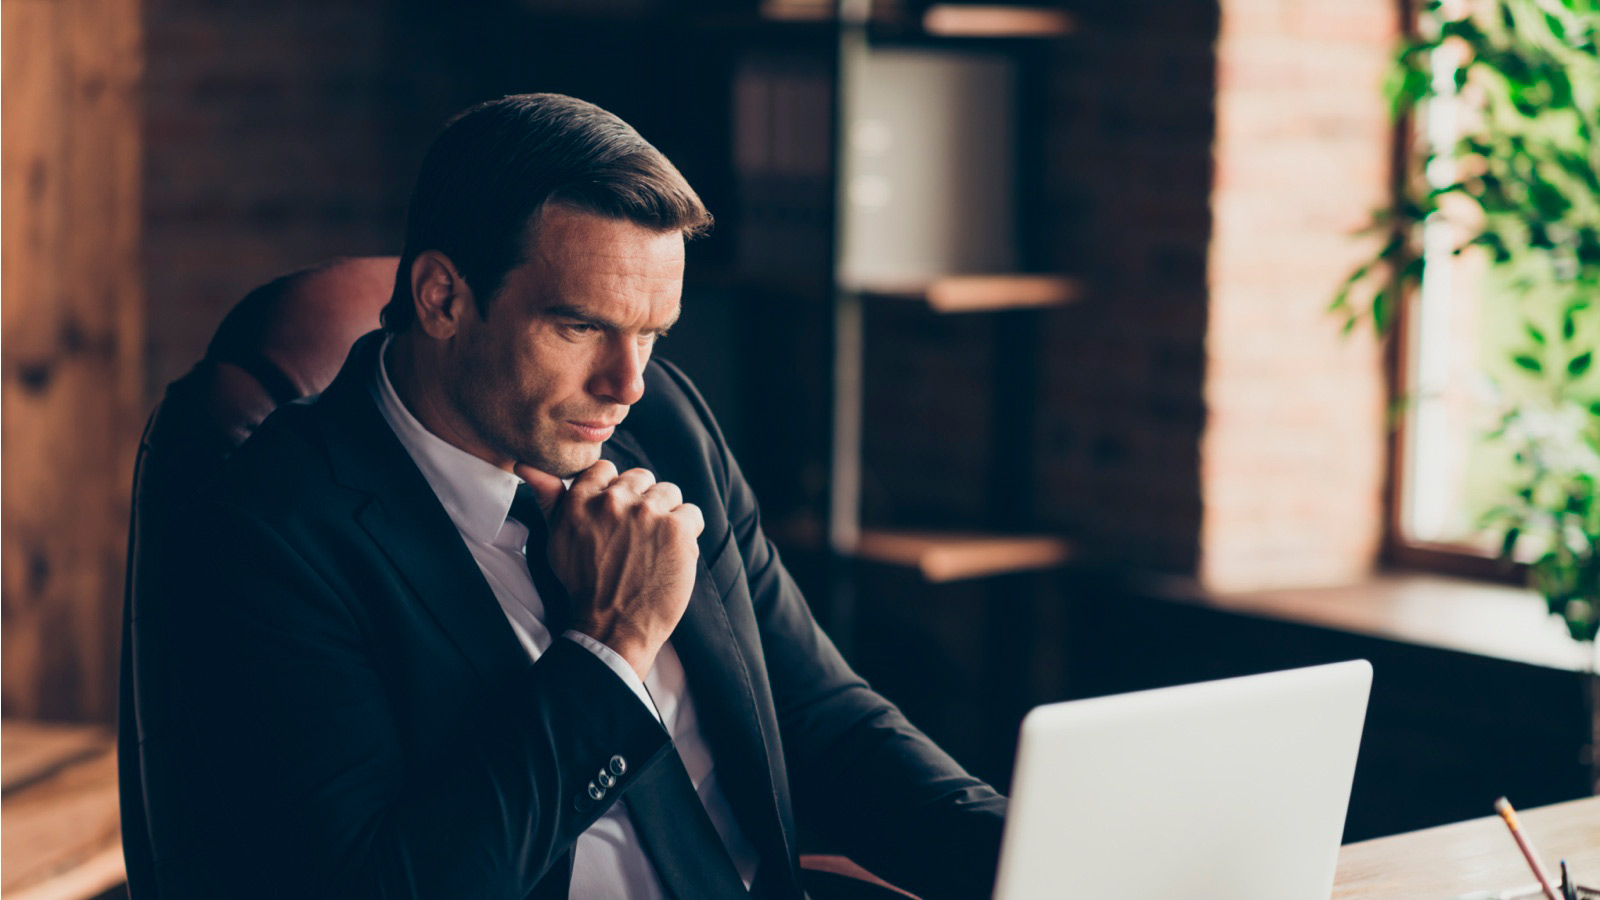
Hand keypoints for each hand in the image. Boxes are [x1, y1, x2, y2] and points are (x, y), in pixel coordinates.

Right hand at [515, 460, 703, 679]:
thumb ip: (549, 497)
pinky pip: (692, 514)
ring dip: (667, 515)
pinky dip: (688, 533)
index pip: (606, 469)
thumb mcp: (557, 538)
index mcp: (582, 500)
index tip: (616, 517)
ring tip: (655, 546)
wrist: (613, 627)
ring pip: (670, 493)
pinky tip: (672, 554)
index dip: (615, 492)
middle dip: (642, 503)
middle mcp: (614, 501)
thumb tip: (526, 464)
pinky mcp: (677, 528)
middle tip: (636, 537)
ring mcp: (647, 512)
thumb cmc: (585, 585)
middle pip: (642, 478)